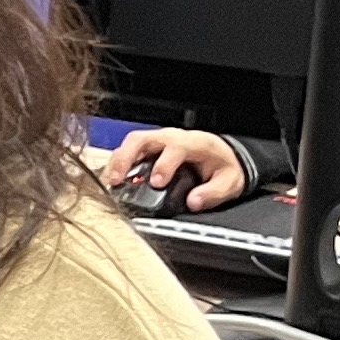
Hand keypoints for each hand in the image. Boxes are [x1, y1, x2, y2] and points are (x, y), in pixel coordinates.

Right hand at [103, 128, 246, 210]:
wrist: (222, 154)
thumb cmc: (223, 166)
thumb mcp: (229, 182)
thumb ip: (213, 193)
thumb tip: (193, 202)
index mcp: (194, 143)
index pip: (174, 148)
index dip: (164, 164)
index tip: (157, 182)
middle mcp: (172, 138)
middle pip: (143, 139)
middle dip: (127, 158)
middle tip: (118, 179)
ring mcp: (158, 140)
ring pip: (132, 142)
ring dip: (118, 161)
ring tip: (110, 181)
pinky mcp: (150, 147)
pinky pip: (130, 149)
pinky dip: (119, 162)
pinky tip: (112, 177)